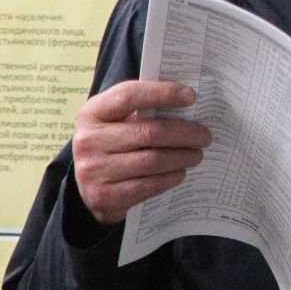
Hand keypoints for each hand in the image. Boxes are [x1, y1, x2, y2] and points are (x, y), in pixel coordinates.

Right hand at [71, 80, 212, 225]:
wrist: (85, 187)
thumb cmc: (111, 143)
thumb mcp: (115, 121)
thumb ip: (142, 109)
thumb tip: (188, 102)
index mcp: (92, 113)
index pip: (128, 96)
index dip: (162, 93)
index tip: (191, 96)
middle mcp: (88, 140)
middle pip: (149, 132)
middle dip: (185, 133)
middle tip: (205, 136)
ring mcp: (95, 170)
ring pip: (153, 161)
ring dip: (183, 157)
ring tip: (197, 154)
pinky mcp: (106, 195)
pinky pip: (149, 185)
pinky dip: (171, 177)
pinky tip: (181, 171)